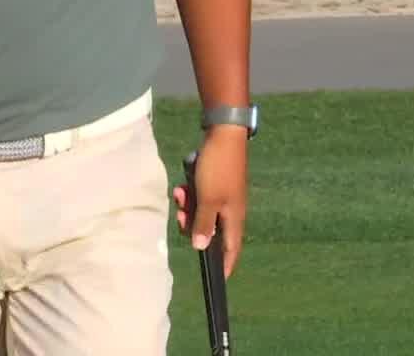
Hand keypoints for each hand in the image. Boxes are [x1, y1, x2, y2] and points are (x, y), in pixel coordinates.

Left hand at [173, 126, 247, 277]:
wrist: (223, 134)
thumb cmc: (218, 168)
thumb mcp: (208, 200)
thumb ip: (204, 225)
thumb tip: (201, 248)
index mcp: (234, 218)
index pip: (231, 251)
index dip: (224, 266)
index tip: (217, 280)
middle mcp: (230, 211)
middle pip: (210, 232)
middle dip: (192, 226)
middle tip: (181, 214)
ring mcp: (223, 197)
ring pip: (202, 214)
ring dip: (188, 208)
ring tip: (180, 194)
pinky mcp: (216, 184)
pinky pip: (200, 198)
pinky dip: (191, 195)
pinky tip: (183, 185)